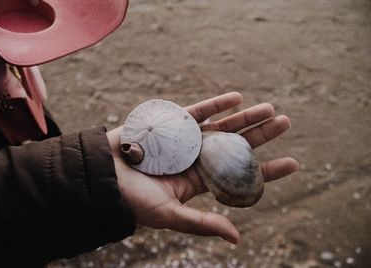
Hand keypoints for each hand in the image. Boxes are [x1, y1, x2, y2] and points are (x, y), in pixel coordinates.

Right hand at [106, 92, 298, 243]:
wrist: (103, 177)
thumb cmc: (133, 201)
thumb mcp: (169, 215)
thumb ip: (201, 222)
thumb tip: (237, 237)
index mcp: (200, 182)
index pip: (240, 176)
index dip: (266, 170)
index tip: (292, 163)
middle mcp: (198, 159)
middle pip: (236, 145)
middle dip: (260, 135)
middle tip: (285, 123)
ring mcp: (186, 141)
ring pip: (222, 126)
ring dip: (245, 117)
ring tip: (269, 109)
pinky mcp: (171, 124)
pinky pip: (198, 112)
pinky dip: (216, 105)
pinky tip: (236, 99)